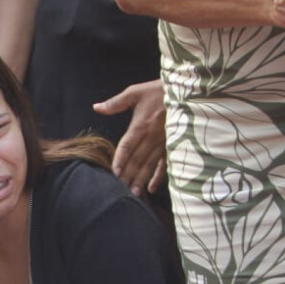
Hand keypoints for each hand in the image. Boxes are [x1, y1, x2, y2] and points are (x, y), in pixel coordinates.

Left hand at [93, 80, 166, 196]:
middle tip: (119, 190)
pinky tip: (151, 188)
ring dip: (140, 180)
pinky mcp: (174, 145)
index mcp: (141, 125)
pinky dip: (158, 177)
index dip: (120, 160)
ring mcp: (164, 143)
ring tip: (132, 193)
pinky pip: (165, 164)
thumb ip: (116, 103)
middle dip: (127, 175)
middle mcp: (152, 137)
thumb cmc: (159, 90)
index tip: (114, 173)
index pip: (127, 146)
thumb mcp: (136, 92)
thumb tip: (97, 107)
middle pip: (137, 160)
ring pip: (149, 165)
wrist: (187, 90)